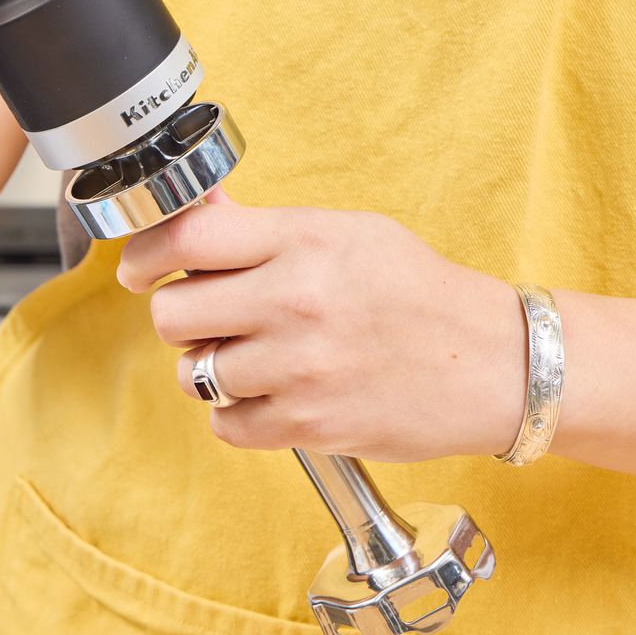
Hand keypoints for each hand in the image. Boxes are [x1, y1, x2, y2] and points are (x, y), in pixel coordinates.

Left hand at [115, 191, 527, 461]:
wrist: (495, 363)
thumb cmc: (417, 291)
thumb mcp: (345, 232)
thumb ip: (264, 228)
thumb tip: (196, 209)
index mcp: (302, 241)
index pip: (186, 237)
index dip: (145, 254)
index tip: (141, 269)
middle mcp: (296, 301)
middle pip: (171, 314)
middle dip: (181, 317)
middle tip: (213, 316)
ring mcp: (299, 368)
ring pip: (193, 373)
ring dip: (210, 368)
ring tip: (254, 356)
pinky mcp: (308, 425)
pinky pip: (224, 424)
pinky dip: (237, 414)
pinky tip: (273, 393)